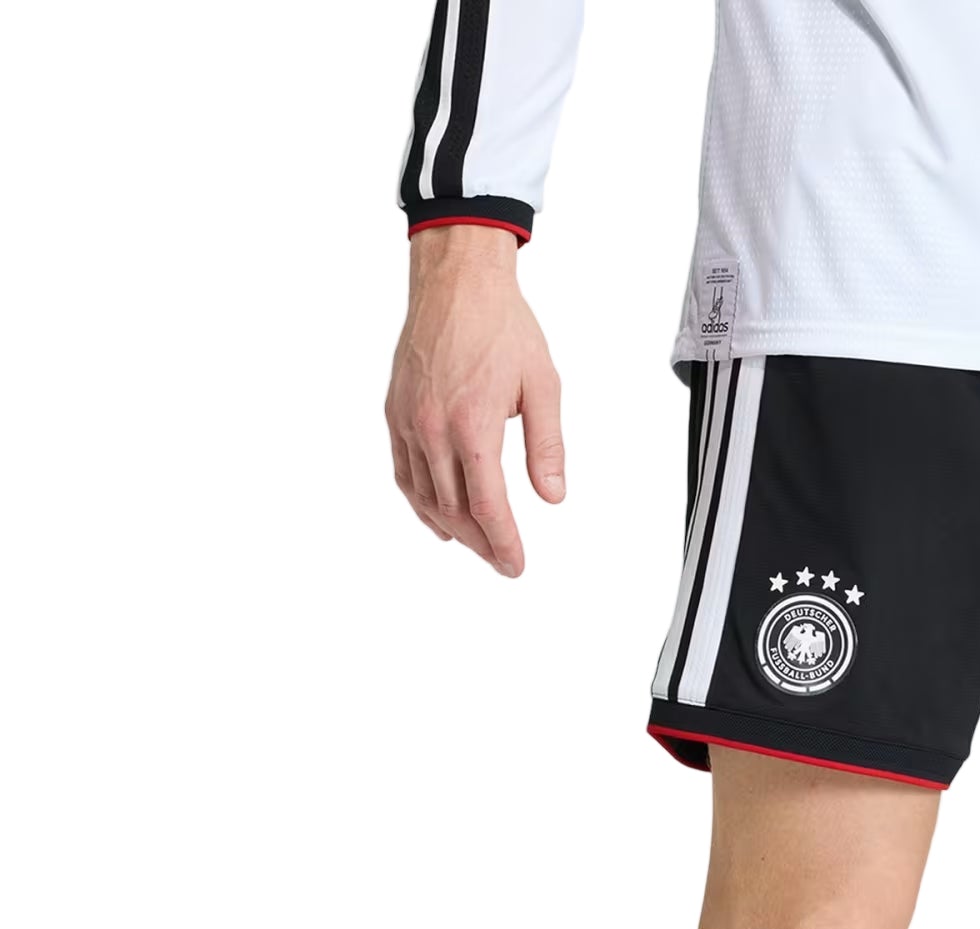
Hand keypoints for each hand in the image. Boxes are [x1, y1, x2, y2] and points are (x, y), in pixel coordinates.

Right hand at [385, 226, 564, 575]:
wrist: (455, 281)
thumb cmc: (502, 326)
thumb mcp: (543, 385)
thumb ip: (547, 446)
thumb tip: (553, 496)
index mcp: (473, 424)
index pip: (487, 505)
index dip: (503, 543)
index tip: (516, 566)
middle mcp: (433, 428)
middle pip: (454, 510)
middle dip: (482, 544)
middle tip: (504, 562)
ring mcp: (408, 421)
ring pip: (425, 497)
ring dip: (452, 530)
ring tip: (478, 547)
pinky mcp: (395, 412)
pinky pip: (404, 473)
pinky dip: (420, 503)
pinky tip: (437, 519)